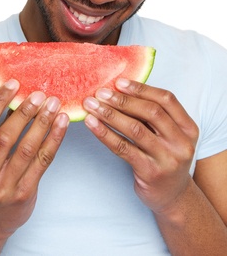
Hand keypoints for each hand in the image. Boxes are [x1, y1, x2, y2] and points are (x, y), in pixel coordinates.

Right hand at [0, 79, 68, 240]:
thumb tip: (17, 98)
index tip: (13, 83)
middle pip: (6, 137)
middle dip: (25, 112)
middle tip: (40, 94)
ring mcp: (4, 188)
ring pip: (27, 148)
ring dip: (43, 123)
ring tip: (54, 104)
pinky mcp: (24, 194)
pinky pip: (43, 161)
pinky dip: (54, 139)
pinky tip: (62, 123)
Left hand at [83, 79, 198, 214]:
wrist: (172, 197)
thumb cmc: (164, 158)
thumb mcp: (168, 135)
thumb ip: (153, 116)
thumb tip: (120, 89)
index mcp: (188, 127)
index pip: (166, 99)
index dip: (142, 89)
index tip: (119, 82)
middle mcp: (181, 142)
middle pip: (151, 112)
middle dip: (122, 100)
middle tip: (100, 93)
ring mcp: (167, 159)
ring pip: (135, 129)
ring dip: (109, 114)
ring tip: (91, 106)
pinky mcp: (150, 172)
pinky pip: (123, 148)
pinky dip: (105, 133)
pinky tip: (92, 124)